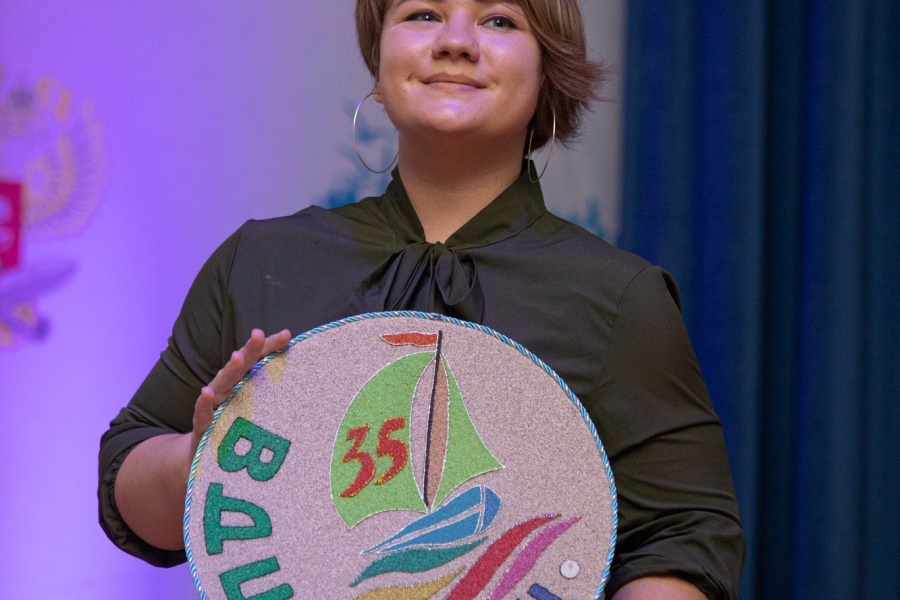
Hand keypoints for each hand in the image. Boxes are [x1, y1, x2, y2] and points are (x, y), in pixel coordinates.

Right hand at [190, 328, 291, 456]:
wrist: (204, 454)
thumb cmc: (236, 426)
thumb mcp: (258, 410)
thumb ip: (276, 393)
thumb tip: (308, 382)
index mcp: (243, 381)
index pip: (258, 359)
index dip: (271, 346)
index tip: (287, 335)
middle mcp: (228, 388)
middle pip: (241, 366)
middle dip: (251, 349)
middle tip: (259, 334)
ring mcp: (214, 405)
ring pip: (222, 384)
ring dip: (229, 370)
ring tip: (237, 357)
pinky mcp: (202, 425)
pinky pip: (203, 412)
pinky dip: (205, 402)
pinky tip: (207, 392)